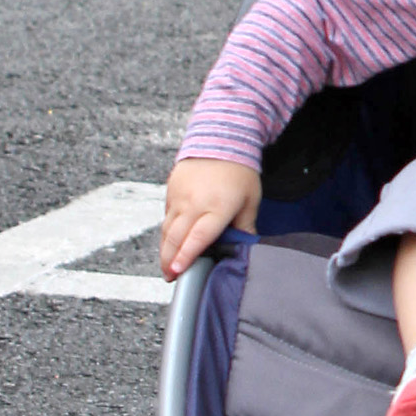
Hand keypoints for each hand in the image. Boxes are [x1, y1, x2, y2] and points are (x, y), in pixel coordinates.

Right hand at [161, 157, 260, 278]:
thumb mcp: (251, 199)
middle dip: (170, 260)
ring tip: (167, 266)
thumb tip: (244, 246)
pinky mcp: (171, 190)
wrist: (221, 139)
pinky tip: (171, 242)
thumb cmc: (240, 171)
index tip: (177, 271)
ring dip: (165, 249)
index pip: (198, 237)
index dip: (186, 256)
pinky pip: (167, 215)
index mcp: (218, 206)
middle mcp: (195, 202)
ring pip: (167, 229)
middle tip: (170, 276)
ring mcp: (180, 196)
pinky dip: (167, 231)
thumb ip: (245, 225)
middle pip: (176, 237)